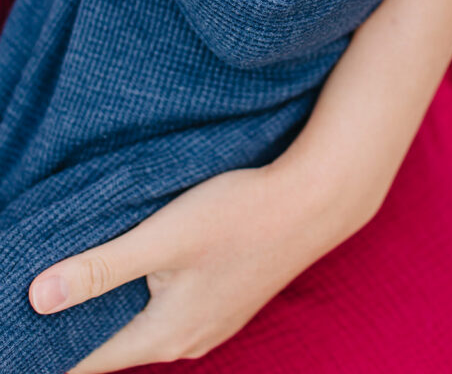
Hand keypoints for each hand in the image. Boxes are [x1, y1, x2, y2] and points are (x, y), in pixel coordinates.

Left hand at [27, 162, 338, 372]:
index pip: (88, 359)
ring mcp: (213, 321)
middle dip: (80, 323)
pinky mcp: (228, 298)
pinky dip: (148, 293)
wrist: (314, 201)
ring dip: (117, 304)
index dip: (50, 347)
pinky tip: (146, 262)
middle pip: (116, 342)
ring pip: (146, 323)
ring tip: (87, 275)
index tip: (22, 331)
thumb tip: (37, 299)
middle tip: (46, 292)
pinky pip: (173, 308)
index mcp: (165, 334)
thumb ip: (101, 268)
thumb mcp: (163, 237)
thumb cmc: (240, 214)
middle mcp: (188, 339)